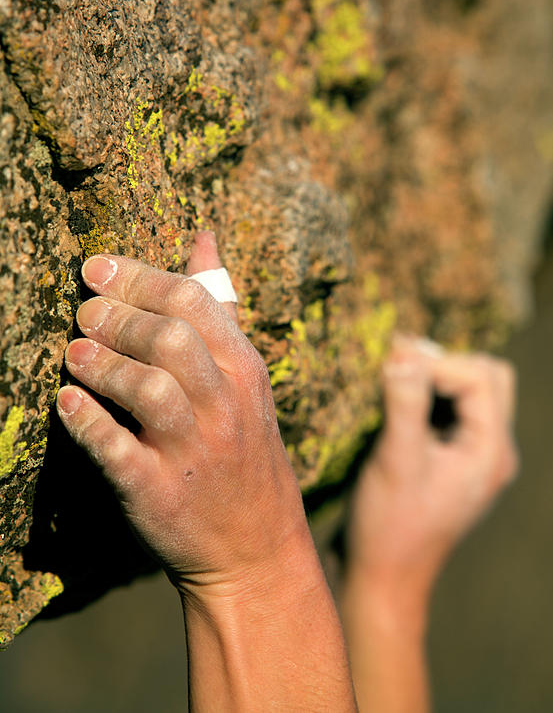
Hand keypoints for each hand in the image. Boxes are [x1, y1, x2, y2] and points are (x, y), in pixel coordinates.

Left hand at [56, 233, 309, 601]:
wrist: (255, 545)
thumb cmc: (241, 446)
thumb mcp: (245, 375)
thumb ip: (219, 307)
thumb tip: (204, 237)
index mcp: (245, 368)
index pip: (193, 301)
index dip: (139, 277)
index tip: (96, 267)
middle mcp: (225, 404)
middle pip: (170, 338)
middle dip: (118, 316)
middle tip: (82, 311)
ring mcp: (194, 449)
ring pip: (148, 389)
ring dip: (103, 364)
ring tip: (73, 353)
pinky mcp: (159, 491)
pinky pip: (119, 451)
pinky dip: (88, 422)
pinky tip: (66, 403)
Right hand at [347, 335, 518, 598]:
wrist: (383, 582)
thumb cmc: (391, 527)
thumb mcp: (396, 461)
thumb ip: (404, 404)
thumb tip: (404, 351)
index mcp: (490, 451)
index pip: (480, 377)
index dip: (437, 363)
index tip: (392, 365)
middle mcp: (492, 451)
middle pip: (488, 377)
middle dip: (444, 365)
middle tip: (398, 367)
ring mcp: (473, 457)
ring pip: (472, 391)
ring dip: (435, 378)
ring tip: (393, 380)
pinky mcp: (452, 461)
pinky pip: (453, 411)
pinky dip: (428, 397)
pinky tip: (394, 403)